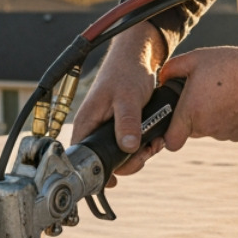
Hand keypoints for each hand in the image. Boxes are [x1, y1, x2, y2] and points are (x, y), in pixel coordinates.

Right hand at [70, 22, 167, 185]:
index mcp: (87, 123)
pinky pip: (131, 146)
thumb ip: (127, 122)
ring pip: (122, 155)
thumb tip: (128, 147)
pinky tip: (154, 139)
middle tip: (145, 154)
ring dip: (140, 154)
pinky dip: (144, 146)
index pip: (83, 158)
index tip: (114, 180)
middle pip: (106, 161)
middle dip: (129, 162)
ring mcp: (109, 129)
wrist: (138, 58)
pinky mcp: (122, 128)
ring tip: (153, 143)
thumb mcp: (128, 98)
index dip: (97, 172)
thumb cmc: (126, 72)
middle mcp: (95, 129)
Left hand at [159, 42, 237, 151]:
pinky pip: (226, 130)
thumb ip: (171, 70)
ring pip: (209, 130)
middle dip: (191, 118)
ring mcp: (225, 133)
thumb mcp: (196, 59)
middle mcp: (207, 128)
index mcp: (191, 112)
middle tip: (201, 95)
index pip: (171, 141)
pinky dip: (227, 119)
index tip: (173, 122)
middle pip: (190, 132)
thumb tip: (161, 80)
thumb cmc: (231, 64)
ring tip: (221, 94)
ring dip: (210, 117)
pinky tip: (234, 100)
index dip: (168, 134)